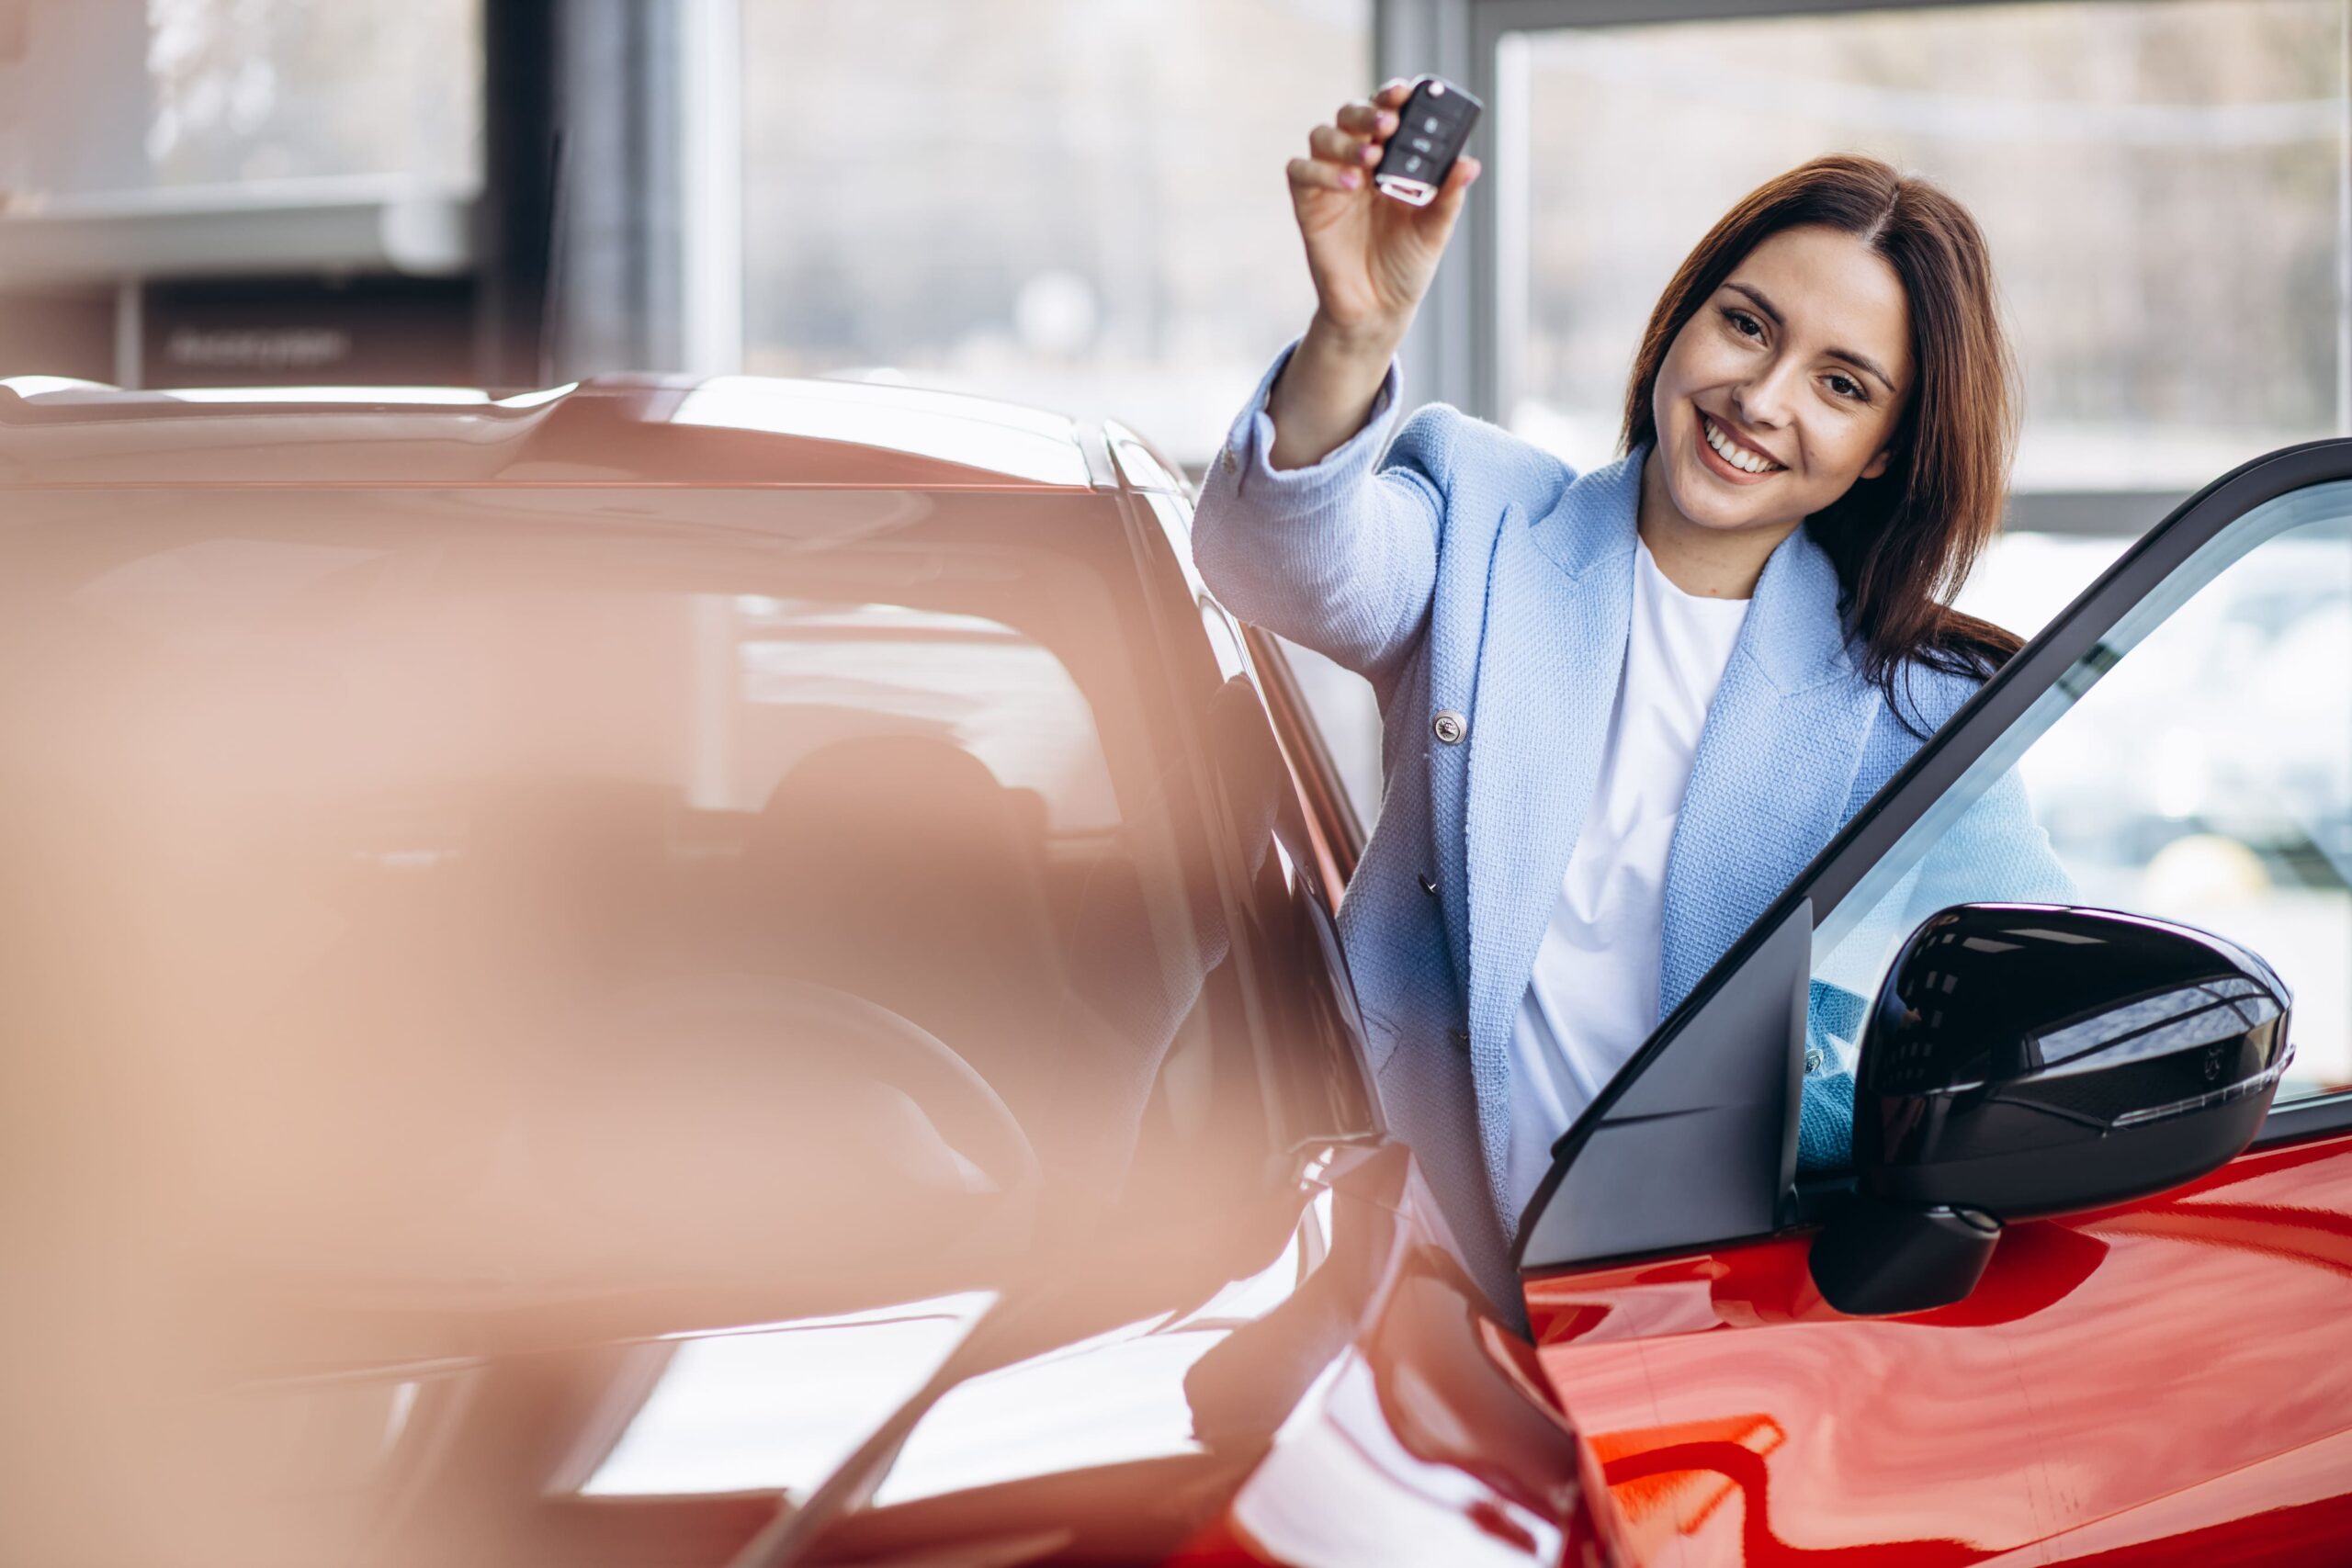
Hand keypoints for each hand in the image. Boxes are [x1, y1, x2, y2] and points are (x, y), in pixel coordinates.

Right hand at [1285, 79, 1482, 350]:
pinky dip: (1319, 170)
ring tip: (1370, 159)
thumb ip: (1448, 196)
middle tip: (1387, 124)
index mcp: (1390, 160)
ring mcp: (1329, 181)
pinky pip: (1299, 171)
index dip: (1392, 96)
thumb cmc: (1406, 265)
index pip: (1387, 113)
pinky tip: (1348, 185)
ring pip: (1322, 136)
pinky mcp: (1307, 204)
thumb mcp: (1434, 231)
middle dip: (1367, 112)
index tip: (1405, 93)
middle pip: (1350, 115)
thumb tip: (1469, 164)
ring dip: (1345, 140)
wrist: (1377, 309)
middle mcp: (1358, 163)